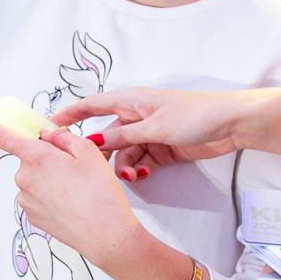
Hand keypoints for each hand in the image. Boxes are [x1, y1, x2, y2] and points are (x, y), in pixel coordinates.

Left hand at [0, 111, 141, 267]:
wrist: (105, 235)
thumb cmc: (99, 193)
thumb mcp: (88, 151)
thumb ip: (62, 137)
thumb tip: (46, 135)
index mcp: (36, 156)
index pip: (3, 135)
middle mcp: (24, 178)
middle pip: (31, 159)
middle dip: (48, 160)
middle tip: (76, 170)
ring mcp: (25, 199)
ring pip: (35, 180)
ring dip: (51, 180)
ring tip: (78, 192)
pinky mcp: (31, 217)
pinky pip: (38, 198)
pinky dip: (52, 198)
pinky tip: (71, 205)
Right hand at [48, 88, 244, 176]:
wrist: (231, 125)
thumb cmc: (195, 114)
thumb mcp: (154, 127)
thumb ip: (123, 137)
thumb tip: (93, 142)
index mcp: (131, 101)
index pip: (92, 106)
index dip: (70, 114)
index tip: (49, 126)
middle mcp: (136, 116)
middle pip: (108, 137)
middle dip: (101, 155)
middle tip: (94, 172)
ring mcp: (149, 134)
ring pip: (123, 154)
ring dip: (124, 167)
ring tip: (133, 178)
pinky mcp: (161, 150)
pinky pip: (140, 162)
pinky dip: (139, 170)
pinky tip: (144, 176)